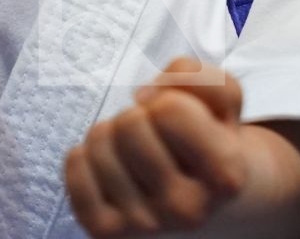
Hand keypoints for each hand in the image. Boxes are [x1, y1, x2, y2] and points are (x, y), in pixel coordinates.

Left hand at [64, 58, 299, 238]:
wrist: (198, 198)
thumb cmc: (206, 138)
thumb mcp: (223, 101)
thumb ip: (197, 75)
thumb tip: (145, 94)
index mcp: (225, 176)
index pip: (171, 110)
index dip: (169, 96)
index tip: (175, 112)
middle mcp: (187, 209)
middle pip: (130, 123)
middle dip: (138, 114)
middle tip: (152, 132)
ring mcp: (145, 225)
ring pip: (99, 141)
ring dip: (111, 132)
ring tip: (131, 149)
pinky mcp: (106, 231)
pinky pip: (75, 166)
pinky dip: (83, 154)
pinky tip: (108, 164)